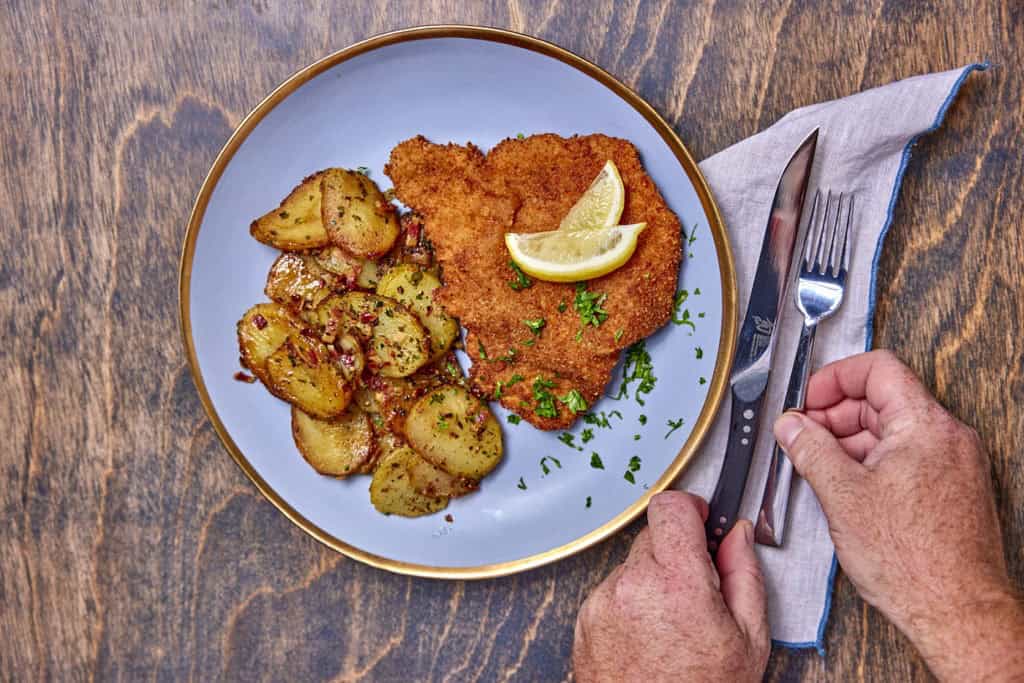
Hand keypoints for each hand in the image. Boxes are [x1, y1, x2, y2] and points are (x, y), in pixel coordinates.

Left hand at [572, 491, 768, 682]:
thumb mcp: (748, 639)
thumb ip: (744, 574)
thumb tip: (738, 535)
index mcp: (677, 582)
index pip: (671, 507)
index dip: (692, 508)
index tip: (703, 520)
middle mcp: (633, 585)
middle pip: (654, 535)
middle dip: (677, 552)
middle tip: (699, 588)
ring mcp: (604, 601)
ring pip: (633, 564)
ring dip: (654, 580)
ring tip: (674, 625)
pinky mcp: (586, 617)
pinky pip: (614, 591)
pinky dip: (632, 603)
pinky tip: (651, 637)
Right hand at [773, 350, 1023, 679]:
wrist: (956, 611)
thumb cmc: (914, 561)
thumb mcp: (842, 494)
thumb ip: (810, 449)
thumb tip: (791, 426)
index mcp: (925, 426)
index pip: (878, 369)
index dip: (834, 378)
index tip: (808, 400)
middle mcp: (948, 438)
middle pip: (884, 399)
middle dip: (836, 413)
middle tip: (803, 435)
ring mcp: (954, 464)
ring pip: (894, 430)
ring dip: (851, 440)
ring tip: (818, 465)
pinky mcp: (952, 489)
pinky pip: (907, 457)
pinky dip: (873, 461)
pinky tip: (847, 486)